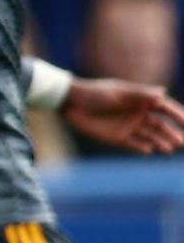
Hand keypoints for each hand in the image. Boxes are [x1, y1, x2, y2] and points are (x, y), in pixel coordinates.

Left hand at [59, 77, 183, 154]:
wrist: (71, 103)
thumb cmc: (95, 93)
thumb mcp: (118, 93)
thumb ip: (140, 95)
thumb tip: (162, 93)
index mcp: (141, 101)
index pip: (165, 108)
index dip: (178, 115)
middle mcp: (138, 114)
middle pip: (161, 125)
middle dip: (173, 133)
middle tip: (182, 142)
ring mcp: (128, 126)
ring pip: (150, 136)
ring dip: (161, 142)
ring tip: (169, 148)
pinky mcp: (117, 137)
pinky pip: (134, 144)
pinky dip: (142, 147)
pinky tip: (149, 149)